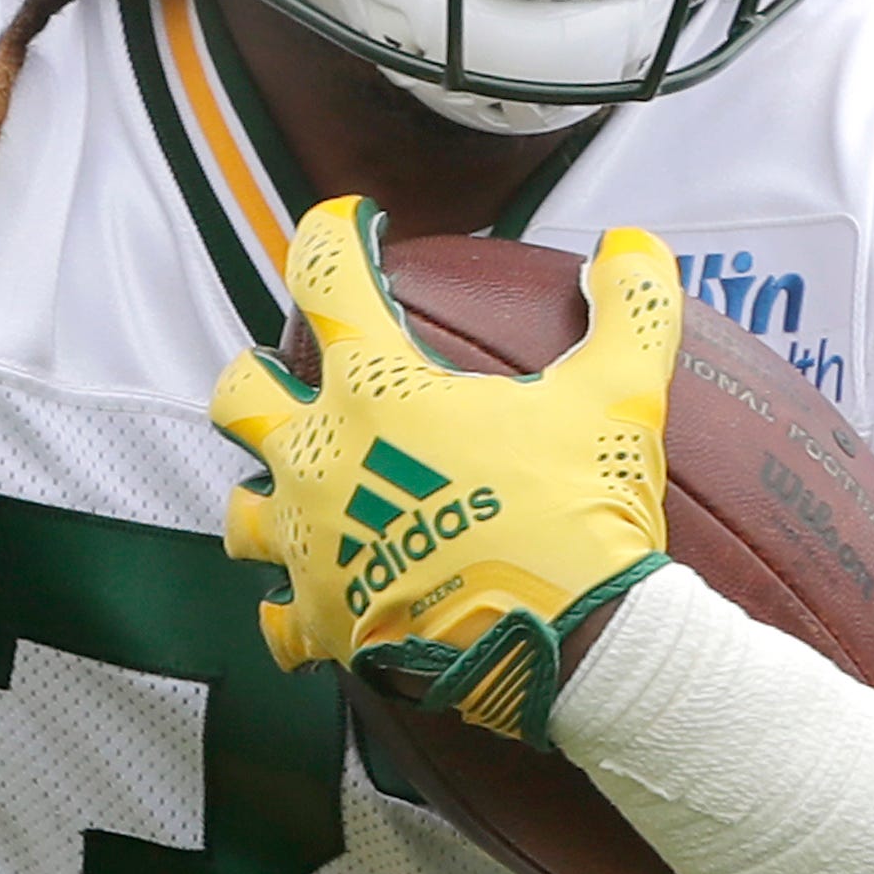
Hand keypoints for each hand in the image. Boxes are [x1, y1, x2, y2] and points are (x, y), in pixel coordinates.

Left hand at [212, 196, 681, 744]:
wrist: (574, 646)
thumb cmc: (582, 512)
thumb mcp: (620, 396)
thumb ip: (629, 309)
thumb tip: (632, 244)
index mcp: (377, 391)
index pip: (326, 277)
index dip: (335, 235)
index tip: (355, 227)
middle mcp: (320, 461)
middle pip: (241, 394)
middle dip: (258, 378)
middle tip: (295, 379)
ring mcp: (312, 547)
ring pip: (241, 513)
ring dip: (264, 498)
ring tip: (301, 498)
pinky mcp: (324, 623)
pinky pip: (277, 620)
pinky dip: (292, 611)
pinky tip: (319, 602)